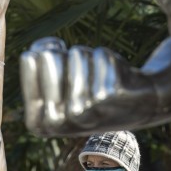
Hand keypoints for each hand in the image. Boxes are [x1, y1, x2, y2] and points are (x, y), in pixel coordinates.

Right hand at [21, 38, 135, 135]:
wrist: (141, 104)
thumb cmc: (91, 88)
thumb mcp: (57, 80)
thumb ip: (38, 59)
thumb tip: (43, 48)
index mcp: (39, 122)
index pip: (30, 58)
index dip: (46, 52)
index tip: (59, 69)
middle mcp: (60, 122)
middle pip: (49, 56)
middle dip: (67, 56)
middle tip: (83, 78)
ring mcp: (84, 110)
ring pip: (78, 54)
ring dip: (90, 59)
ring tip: (101, 81)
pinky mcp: (110, 96)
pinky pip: (100, 56)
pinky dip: (108, 59)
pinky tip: (117, 80)